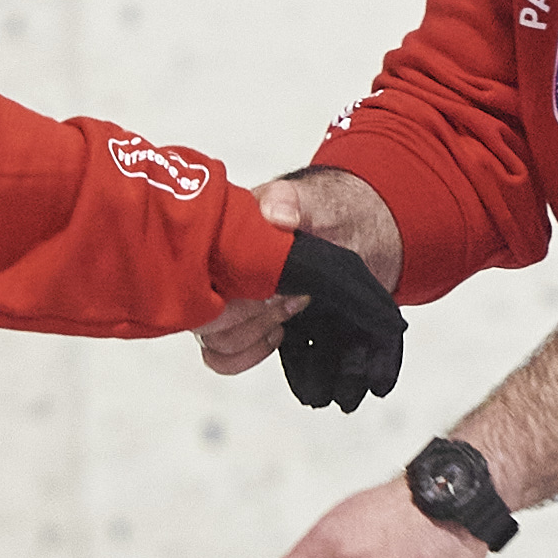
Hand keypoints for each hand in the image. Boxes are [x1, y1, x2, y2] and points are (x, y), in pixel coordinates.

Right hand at [197, 169, 405, 383]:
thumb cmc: (332, 215)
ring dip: (252, 336)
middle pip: (203, 316)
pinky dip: (247, 355)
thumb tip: (275, 214)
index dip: (232, 290)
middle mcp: (216, 270)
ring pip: (212, 341)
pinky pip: (223, 356)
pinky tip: (277, 336)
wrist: (360, 236)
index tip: (274, 287)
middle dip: (250, 316)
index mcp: (220, 236)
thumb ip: (292, 201)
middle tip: (288, 300)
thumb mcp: (317, 201)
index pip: (196, 275)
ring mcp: (228, 300)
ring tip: (287, 315)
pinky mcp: (246, 323)